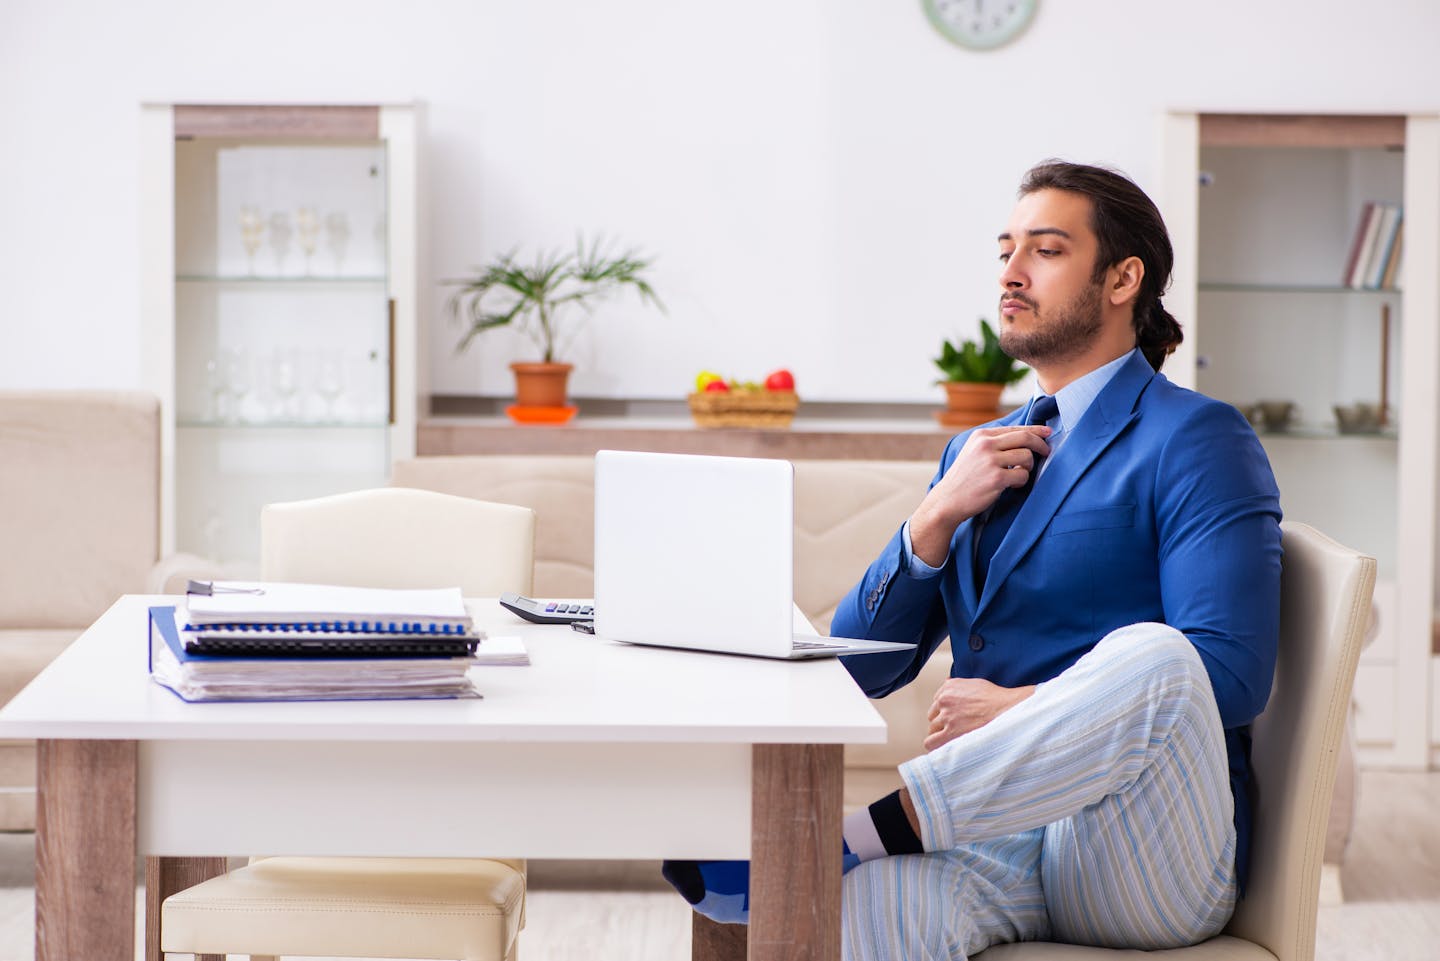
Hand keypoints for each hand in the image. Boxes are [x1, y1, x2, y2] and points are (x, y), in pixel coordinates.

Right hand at [908, 426, 1051, 565]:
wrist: (947, 500)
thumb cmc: (964, 479)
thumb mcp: (974, 452)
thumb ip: (994, 443)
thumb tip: (1026, 438)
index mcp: (981, 436)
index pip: (1016, 428)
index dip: (1036, 430)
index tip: (1047, 433)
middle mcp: (985, 445)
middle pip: (1025, 438)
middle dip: (1041, 445)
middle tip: (1047, 452)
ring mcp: (991, 461)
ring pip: (1027, 457)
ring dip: (1028, 467)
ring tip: (1019, 475)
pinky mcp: (997, 478)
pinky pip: (1023, 475)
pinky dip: (1022, 481)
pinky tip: (1013, 486)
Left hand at [924, 677, 1035, 751]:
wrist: (1006, 709)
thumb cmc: (995, 698)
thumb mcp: (974, 683)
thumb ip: (958, 686)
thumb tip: (949, 685)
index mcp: (948, 687)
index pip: (937, 702)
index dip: (945, 710)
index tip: (952, 716)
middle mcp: (944, 700)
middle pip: (933, 715)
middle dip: (941, 722)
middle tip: (954, 729)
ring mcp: (947, 717)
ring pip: (932, 728)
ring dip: (940, 733)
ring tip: (951, 739)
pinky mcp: (951, 732)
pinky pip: (931, 742)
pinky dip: (933, 745)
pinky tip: (939, 748)